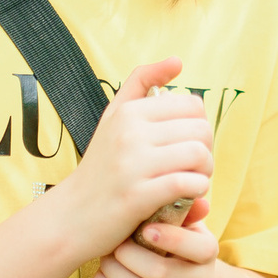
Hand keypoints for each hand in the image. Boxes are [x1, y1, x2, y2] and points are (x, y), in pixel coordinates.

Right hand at [54, 57, 211, 259]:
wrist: (71, 216)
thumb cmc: (99, 167)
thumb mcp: (113, 117)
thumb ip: (141, 82)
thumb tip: (177, 61)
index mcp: (129, 112)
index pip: (192, 105)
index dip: (199, 126)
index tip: (187, 144)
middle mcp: (130, 133)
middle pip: (200, 130)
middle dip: (206, 150)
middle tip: (194, 167)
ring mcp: (133, 165)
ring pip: (198, 155)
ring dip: (205, 172)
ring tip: (193, 181)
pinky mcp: (137, 196)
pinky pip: (187, 184)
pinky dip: (197, 190)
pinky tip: (187, 196)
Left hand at [95, 194, 219, 277]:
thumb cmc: (173, 237)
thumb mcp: (180, 222)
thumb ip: (180, 208)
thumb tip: (185, 184)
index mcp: (208, 252)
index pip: (198, 248)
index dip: (171, 239)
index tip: (146, 228)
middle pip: (161, 272)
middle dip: (131, 255)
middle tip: (114, 241)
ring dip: (115, 272)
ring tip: (105, 255)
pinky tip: (100, 275)